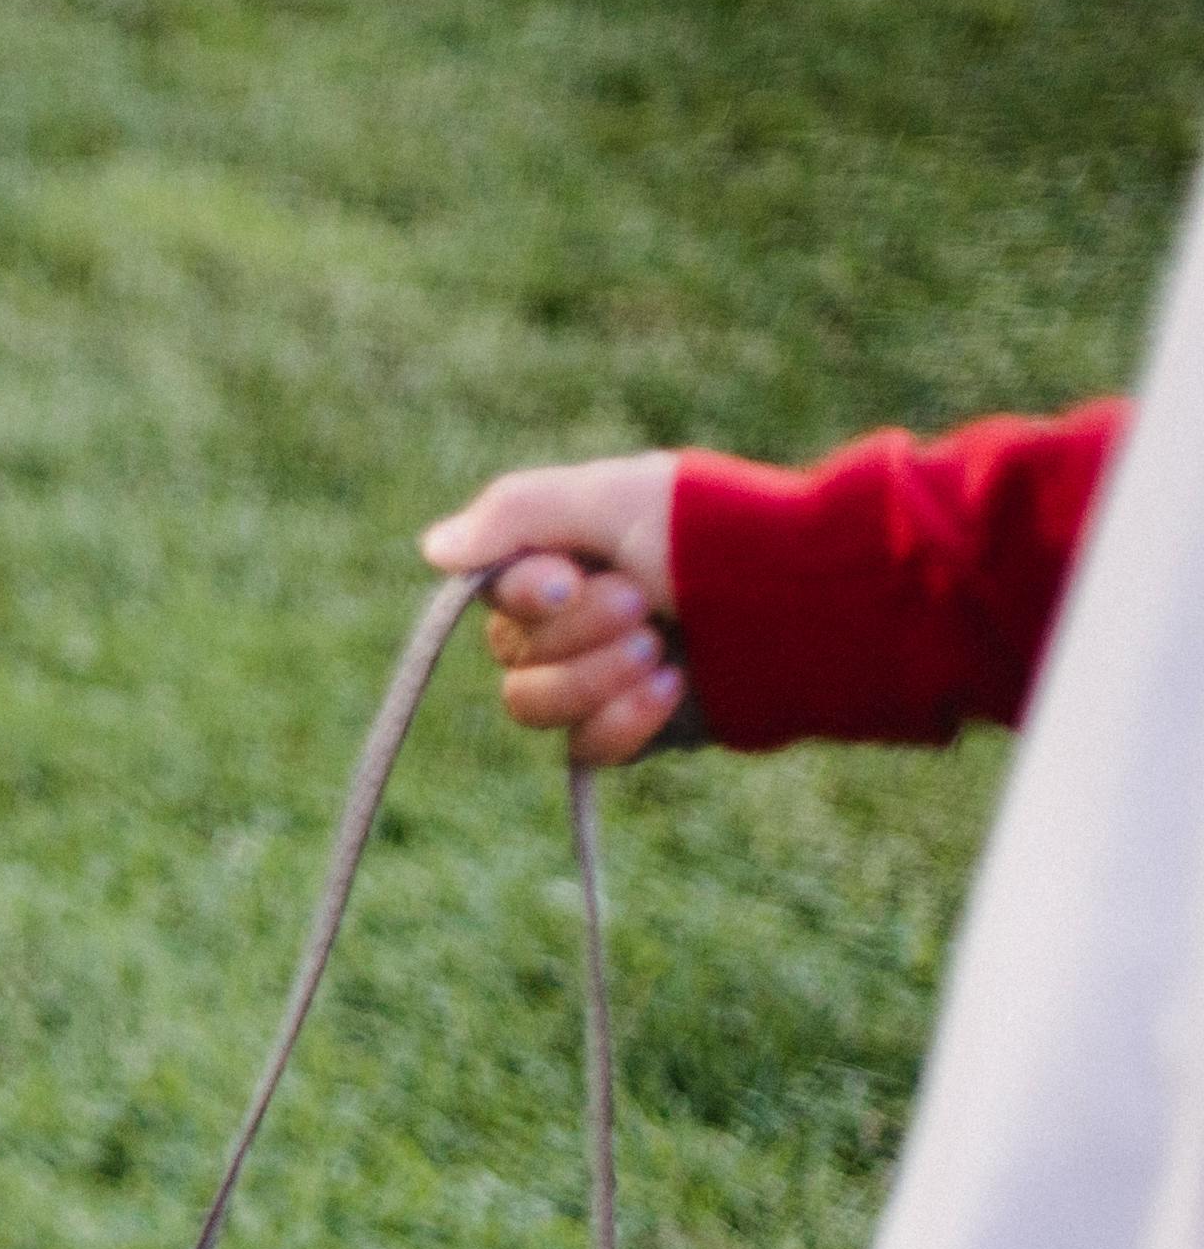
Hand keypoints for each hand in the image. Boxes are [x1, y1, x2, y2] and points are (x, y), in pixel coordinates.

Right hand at [419, 453, 691, 765]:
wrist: (815, 603)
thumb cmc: (719, 533)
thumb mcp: (616, 497)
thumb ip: (516, 511)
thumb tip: (432, 550)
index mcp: (565, 558)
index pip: (493, 594)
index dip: (524, 596)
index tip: (569, 578)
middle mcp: (573, 621)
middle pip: (508, 656)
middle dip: (575, 635)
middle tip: (644, 605)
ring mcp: (601, 680)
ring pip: (531, 707)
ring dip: (595, 678)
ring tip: (664, 651)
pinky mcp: (635, 730)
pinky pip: (583, 751)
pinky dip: (624, 722)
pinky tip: (676, 689)